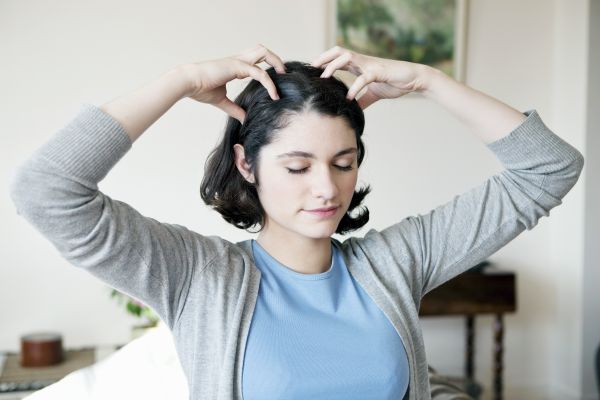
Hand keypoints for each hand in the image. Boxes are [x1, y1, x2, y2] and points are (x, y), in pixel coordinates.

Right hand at [181, 44, 285, 122]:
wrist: (187, 83)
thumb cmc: (200, 89)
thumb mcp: (221, 102)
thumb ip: (235, 109)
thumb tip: (245, 120)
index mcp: (235, 66)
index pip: (256, 60)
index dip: (267, 68)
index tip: (275, 85)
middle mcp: (238, 60)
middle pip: (262, 50)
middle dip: (275, 60)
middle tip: (283, 75)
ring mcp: (238, 61)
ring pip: (263, 52)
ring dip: (276, 62)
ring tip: (283, 77)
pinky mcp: (237, 66)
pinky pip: (259, 72)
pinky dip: (269, 83)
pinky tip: (274, 95)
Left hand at [310, 46, 431, 108]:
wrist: (414, 79)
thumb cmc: (394, 83)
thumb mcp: (374, 93)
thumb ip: (363, 100)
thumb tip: (353, 109)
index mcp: (360, 65)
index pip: (338, 58)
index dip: (325, 61)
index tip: (313, 71)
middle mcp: (363, 61)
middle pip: (339, 52)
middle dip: (324, 58)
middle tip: (312, 69)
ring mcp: (371, 65)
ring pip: (348, 57)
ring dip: (334, 66)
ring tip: (325, 78)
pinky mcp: (379, 72)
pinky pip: (364, 78)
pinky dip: (355, 88)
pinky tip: (349, 98)